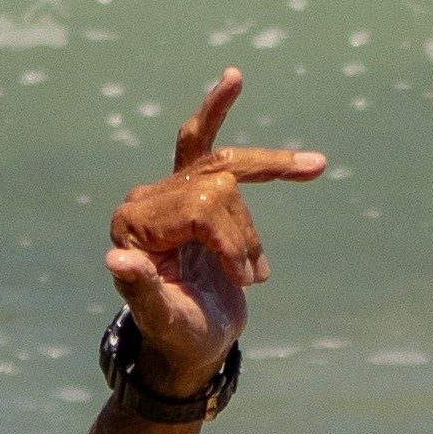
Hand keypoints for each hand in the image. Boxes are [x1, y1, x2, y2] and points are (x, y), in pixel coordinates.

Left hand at [106, 66, 326, 392]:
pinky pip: (205, 140)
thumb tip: (116, 258)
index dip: (231, 240)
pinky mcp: (192, 190)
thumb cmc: (176, 337)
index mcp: (131, 226)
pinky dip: (224, 114)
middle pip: (216, 184)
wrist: (191, 345)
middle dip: (244, 232)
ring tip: (316, 167)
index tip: (247, 281)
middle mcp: (144, 200)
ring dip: (272, 168)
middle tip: (252, 280)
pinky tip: (244, 88)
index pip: (198, 206)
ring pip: (227, 164)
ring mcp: (169, 191)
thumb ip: (140, 291)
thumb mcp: (162, 320)